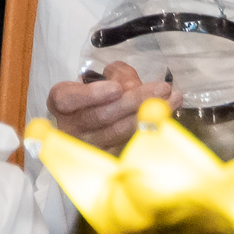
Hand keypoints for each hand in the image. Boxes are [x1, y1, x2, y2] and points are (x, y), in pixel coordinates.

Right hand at [45, 61, 174, 149]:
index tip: (116, 88)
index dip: (92, 95)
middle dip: (134, 101)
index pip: (67, 99)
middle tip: (161, 88)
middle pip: (100, 116)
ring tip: (172, 98)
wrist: (96, 124)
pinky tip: (167, 114)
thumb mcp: (102, 77)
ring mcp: (89, 146)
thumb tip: (134, 86)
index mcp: (61, 103)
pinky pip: (130, 143)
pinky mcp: (108, 158)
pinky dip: (150, 128)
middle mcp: (70, 127)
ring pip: (119, 132)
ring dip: (149, 114)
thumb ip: (117, 75)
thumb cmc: (98, 96)